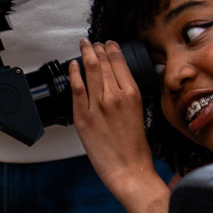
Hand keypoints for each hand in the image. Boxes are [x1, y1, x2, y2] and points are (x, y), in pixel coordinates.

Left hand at [71, 40, 156, 195]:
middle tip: (92, 42)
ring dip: (86, 53)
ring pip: (90, 70)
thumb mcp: (139, 113)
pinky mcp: (84, 118)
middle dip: (97, 48)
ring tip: (83, 45)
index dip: (112, 49)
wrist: (129, 170)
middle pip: (104, 62)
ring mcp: (98, 106)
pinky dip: (74, 73)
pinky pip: (77, 88)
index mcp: (132, 94)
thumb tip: (119, 83)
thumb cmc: (135, 148)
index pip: (120, 62)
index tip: (108, 43)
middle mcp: (116, 96)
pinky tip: (73, 65)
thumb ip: (129, 97)